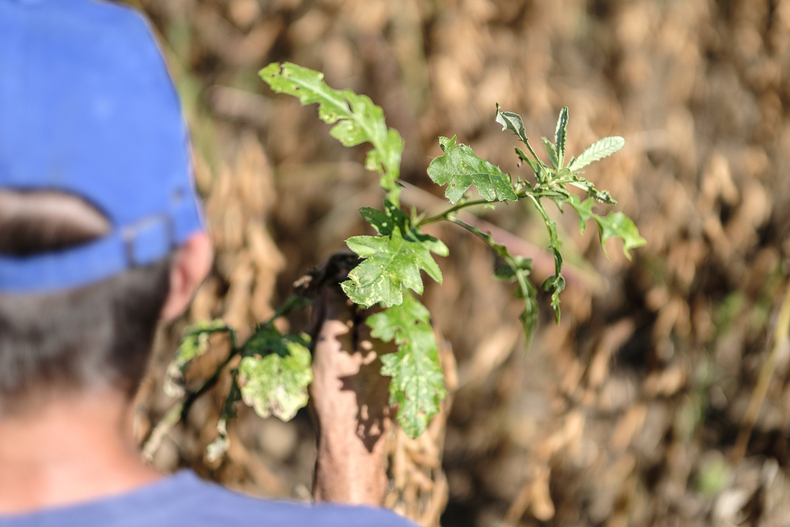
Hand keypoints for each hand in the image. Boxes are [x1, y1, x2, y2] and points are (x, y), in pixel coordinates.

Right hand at [308, 281, 394, 504]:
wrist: (352, 446)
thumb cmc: (340, 397)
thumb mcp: (330, 344)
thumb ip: (335, 305)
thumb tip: (337, 276)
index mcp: (391, 325)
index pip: (369, 282)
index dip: (339, 282)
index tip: (317, 287)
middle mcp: (399, 335)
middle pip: (363, 301)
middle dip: (334, 309)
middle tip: (314, 330)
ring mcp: (394, 352)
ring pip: (359, 322)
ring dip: (335, 328)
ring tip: (318, 351)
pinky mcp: (385, 365)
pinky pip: (361, 341)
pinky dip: (342, 343)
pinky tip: (327, 360)